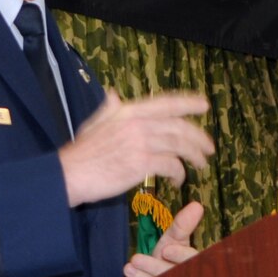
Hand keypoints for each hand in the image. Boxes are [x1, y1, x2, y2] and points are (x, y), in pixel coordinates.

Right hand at [59, 90, 213, 206]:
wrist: (68, 174)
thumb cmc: (81, 152)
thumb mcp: (94, 123)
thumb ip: (109, 109)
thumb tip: (114, 94)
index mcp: (128, 111)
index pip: (166, 102)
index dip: (188, 102)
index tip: (204, 105)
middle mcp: (137, 123)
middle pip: (179, 126)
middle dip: (198, 137)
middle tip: (209, 148)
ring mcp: (140, 142)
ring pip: (180, 145)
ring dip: (194, 156)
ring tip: (201, 165)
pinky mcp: (141, 163)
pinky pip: (172, 165)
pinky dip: (179, 174)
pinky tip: (178, 181)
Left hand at [123, 201, 203, 276]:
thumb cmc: (168, 256)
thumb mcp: (174, 239)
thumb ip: (183, 225)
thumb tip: (196, 205)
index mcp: (194, 264)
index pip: (192, 261)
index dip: (180, 255)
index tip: (166, 249)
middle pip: (173, 276)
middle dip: (154, 267)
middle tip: (135, 259)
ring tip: (128, 268)